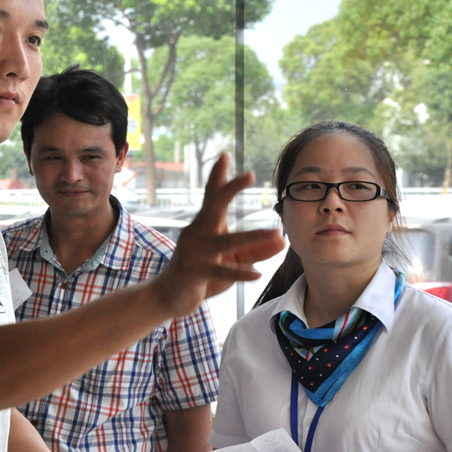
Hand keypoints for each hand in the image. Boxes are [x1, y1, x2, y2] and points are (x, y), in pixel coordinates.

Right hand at [151, 152, 285, 318]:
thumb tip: (281, 241)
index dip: (218, 176)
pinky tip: (257, 274)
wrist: (170, 296)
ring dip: (251, 237)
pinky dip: (240, 273)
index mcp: (204, 225)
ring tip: (274, 232)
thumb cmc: (201, 275)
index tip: (225, 155)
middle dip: (231, 189)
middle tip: (249, 175)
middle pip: (214, 206)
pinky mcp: (195, 272)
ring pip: (226, 241)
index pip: (211, 196)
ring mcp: (195, 252)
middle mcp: (197, 233)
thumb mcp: (232, 261)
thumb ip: (255, 252)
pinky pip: (221, 270)